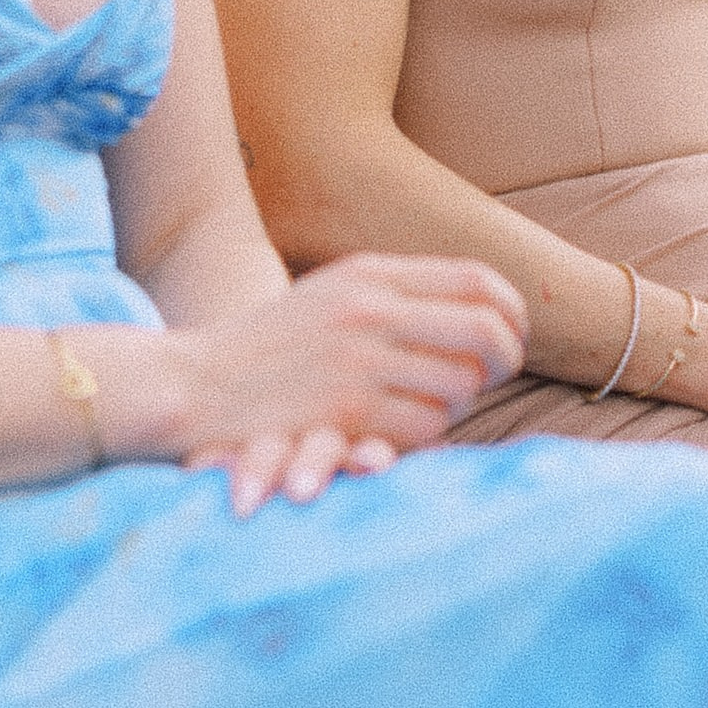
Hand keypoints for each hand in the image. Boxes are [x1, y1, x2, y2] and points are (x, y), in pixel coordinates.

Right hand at [178, 252, 525, 514]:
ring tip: (427, 403)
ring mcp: (361, 360)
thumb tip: (487, 307)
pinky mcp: (350, 411)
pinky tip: (397, 429)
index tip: (513, 335)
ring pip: (462, 384)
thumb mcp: (334, 293)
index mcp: (372, 274)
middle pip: (486, 332)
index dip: (512, 312)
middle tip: (495, 377)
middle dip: (505, 360)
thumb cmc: (272, 346)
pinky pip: (428, 426)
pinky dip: (426, 433)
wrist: (195, 385)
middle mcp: (371, 309)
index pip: (478, 281)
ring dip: (458, 402)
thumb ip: (401, 294)